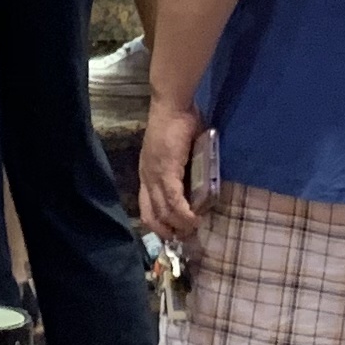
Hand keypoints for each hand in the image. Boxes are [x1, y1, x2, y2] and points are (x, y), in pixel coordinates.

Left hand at [137, 91, 203, 246]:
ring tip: (194, 230)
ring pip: (163, 212)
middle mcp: (146, 177)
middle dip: (168, 232)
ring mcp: (154, 175)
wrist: (173, 105)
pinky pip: (173, 200)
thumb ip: (184, 168)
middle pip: (151, 216)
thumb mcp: (178, 152)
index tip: (174, 234)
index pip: (146, 208)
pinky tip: (194, 220)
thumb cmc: (178, 122)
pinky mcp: (165, 171)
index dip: (158, 225)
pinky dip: (184, 214)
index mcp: (147, 173)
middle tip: (185, 238)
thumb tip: (199, 182)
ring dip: (179, 225)